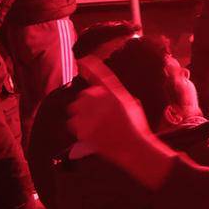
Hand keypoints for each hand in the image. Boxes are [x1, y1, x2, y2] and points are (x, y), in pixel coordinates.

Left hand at [68, 57, 172, 189]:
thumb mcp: (131, 104)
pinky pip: (73, 124)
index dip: (91, 67)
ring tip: (92, 123)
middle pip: (84, 95)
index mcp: (117, 95)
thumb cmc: (136, 127)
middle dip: (86, 102)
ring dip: (80, 114)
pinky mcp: (85, 130)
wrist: (134, 148)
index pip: (102, 76)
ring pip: (75, 109)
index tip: (83, 60)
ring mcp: (94, 117)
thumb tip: (100, 90)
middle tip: (94, 112)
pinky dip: (78, 127)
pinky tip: (90, 131)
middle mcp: (104, 103)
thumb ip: (115, 94)